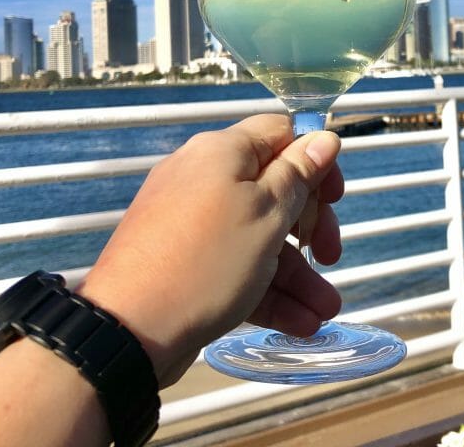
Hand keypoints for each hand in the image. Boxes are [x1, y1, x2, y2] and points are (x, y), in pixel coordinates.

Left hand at [76, 114, 343, 385]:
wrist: (128, 330)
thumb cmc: (207, 260)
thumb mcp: (267, 214)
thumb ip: (299, 174)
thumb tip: (323, 136)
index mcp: (223, 152)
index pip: (280, 133)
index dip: (315, 160)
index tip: (335, 197)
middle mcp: (203, 178)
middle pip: (273, 189)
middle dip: (310, 226)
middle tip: (330, 256)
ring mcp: (190, 222)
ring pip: (257, 236)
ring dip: (296, 272)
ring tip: (324, 311)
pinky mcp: (183, 262)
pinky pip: (234, 265)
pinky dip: (266, 289)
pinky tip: (300, 322)